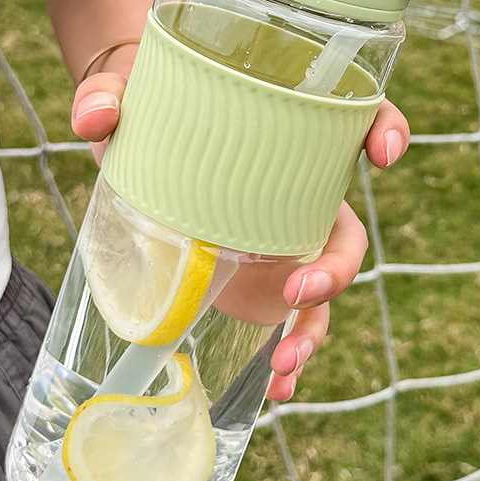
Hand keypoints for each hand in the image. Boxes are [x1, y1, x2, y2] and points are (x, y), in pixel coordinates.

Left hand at [72, 80, 408, 401]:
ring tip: (283, 364)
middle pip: (346, 229)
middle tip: (297, 290)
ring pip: (323, 285)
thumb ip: (104, 97)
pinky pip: (290, 320)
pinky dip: (290, 352)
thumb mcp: (122, 94)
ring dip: (315, 327)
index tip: (384, 153)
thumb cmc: (145, 105)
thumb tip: (94, 115)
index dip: (384, 128)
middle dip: (338, 266)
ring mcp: (283, 239)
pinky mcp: (259, 278)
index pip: (355, 119)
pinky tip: (274, 386)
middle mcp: (298, 189)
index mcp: (285, 132)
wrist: (132, 139)